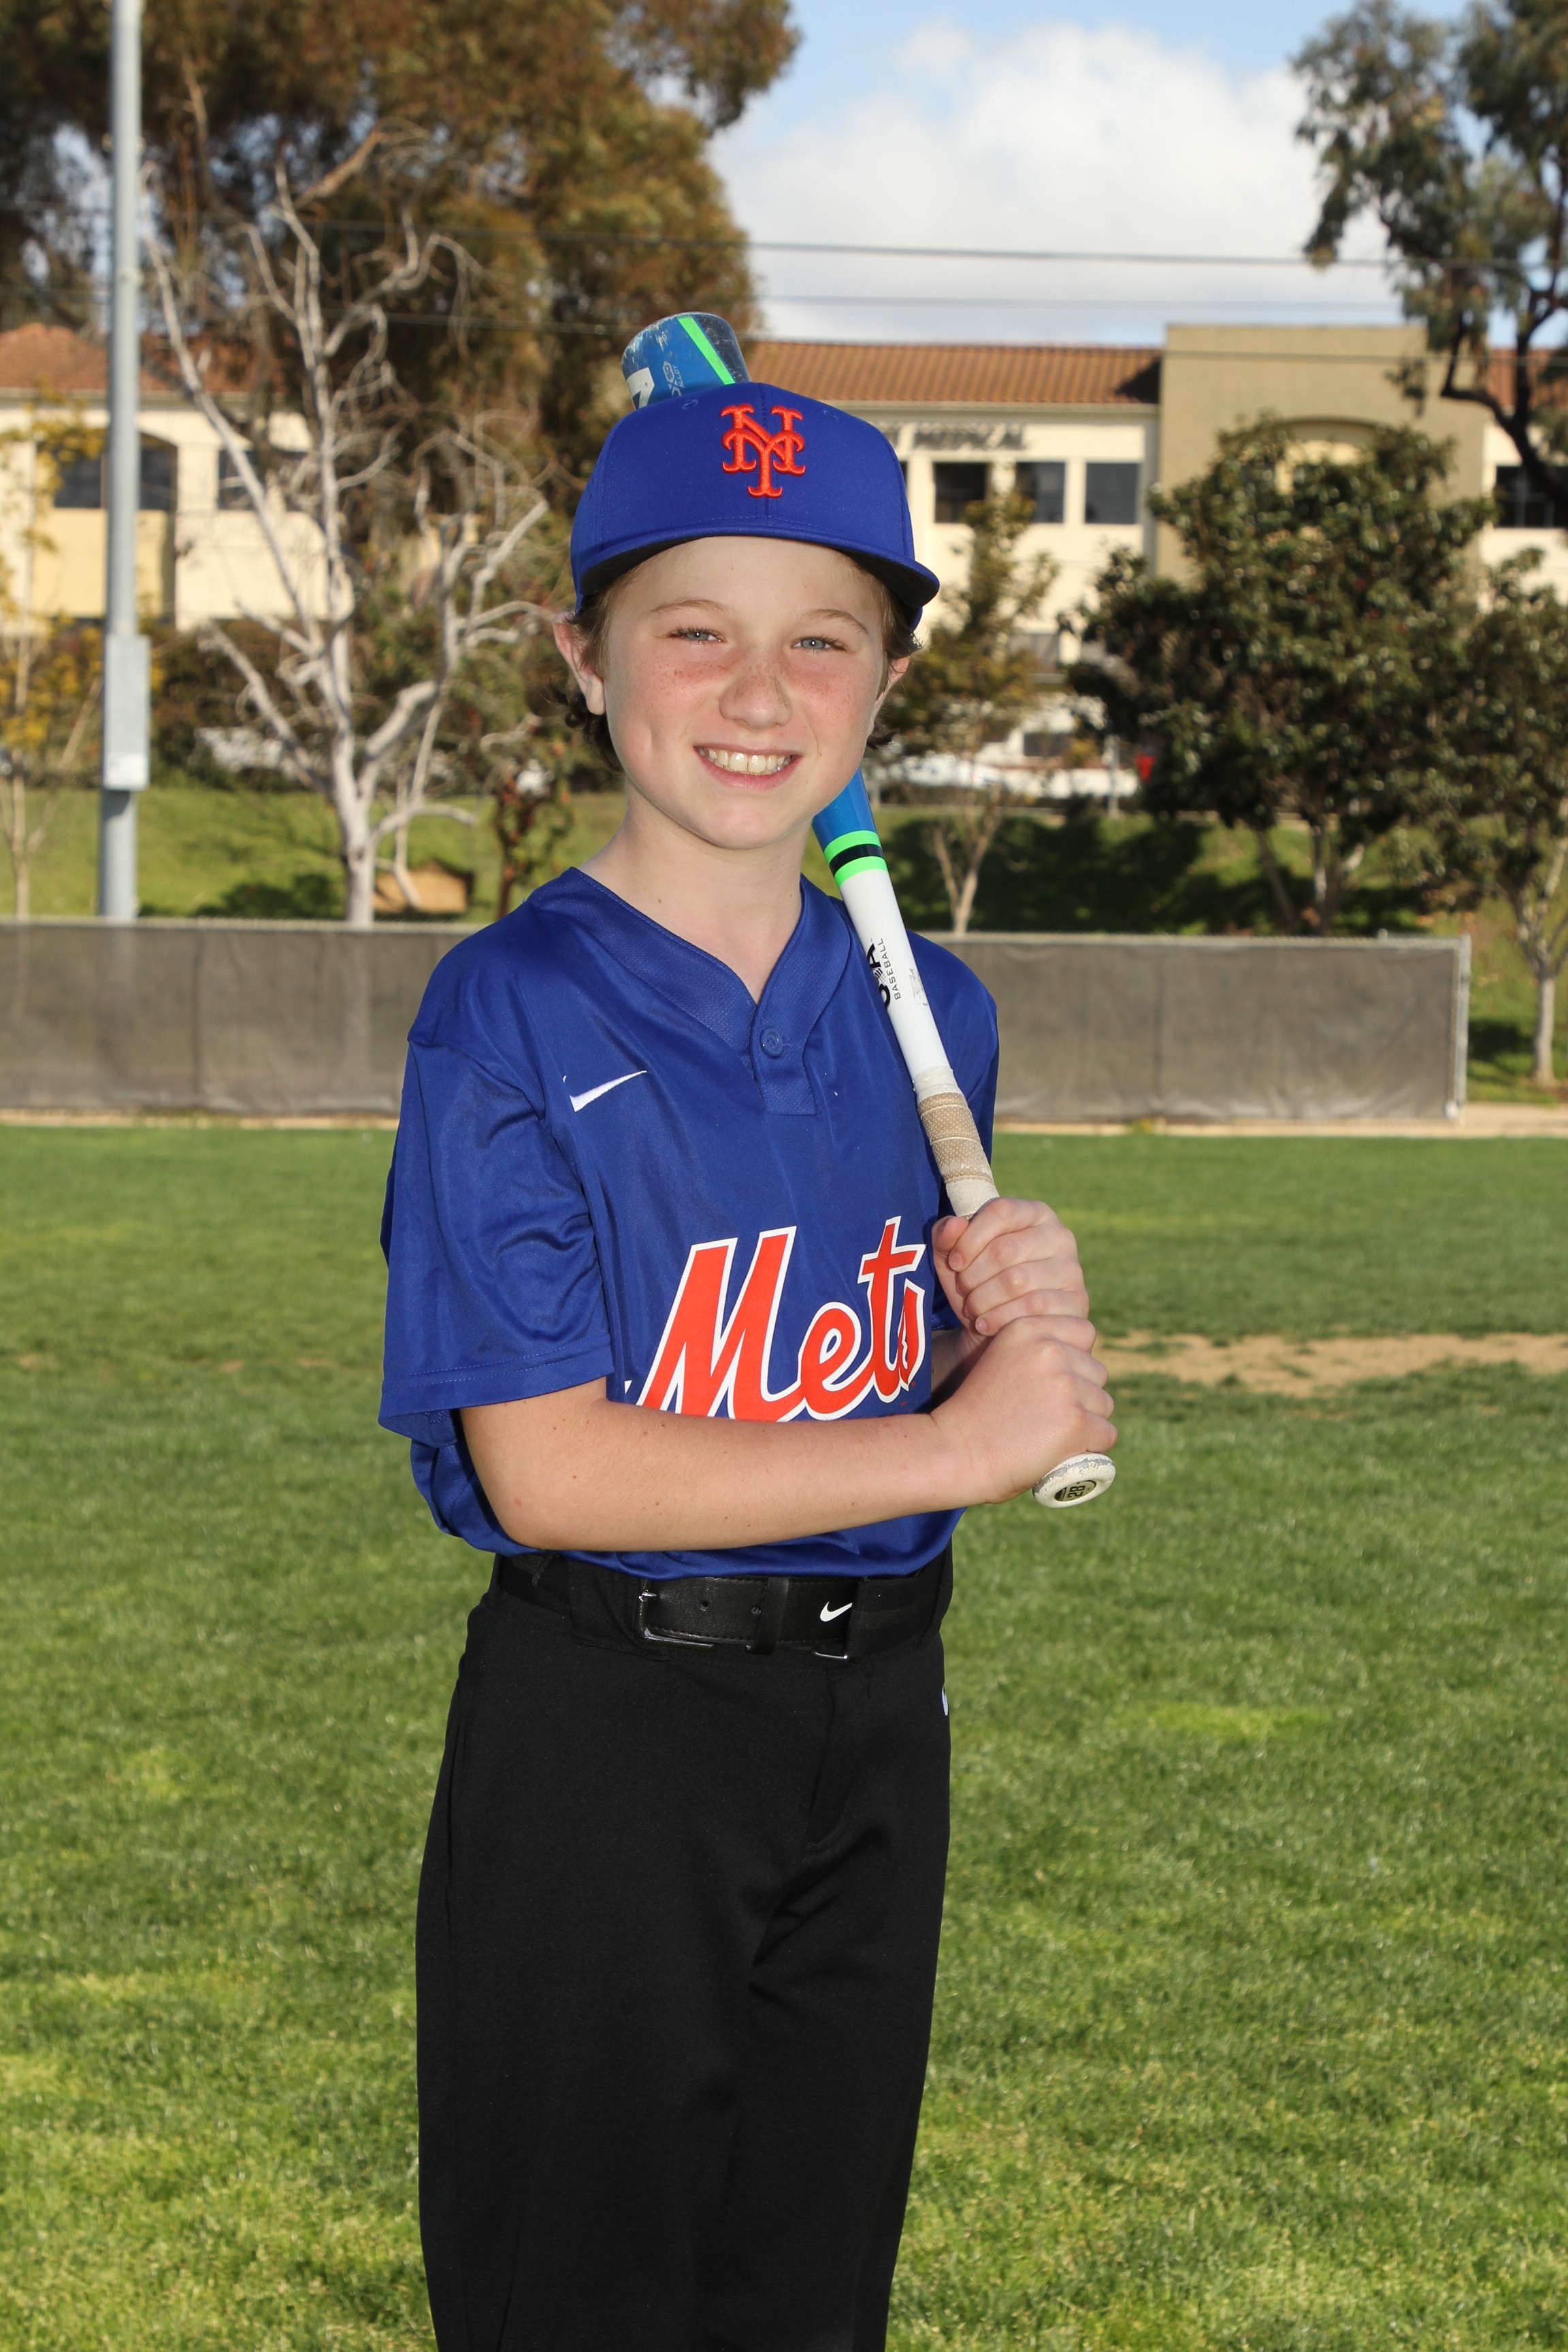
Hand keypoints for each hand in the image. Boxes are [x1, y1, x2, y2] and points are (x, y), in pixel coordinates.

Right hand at [929, 1314, 1115, 1504]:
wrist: (953, 1451)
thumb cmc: (974, 1415)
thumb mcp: (1001, 1363)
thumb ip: (1036, 1355)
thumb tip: (1081, 1366)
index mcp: (1027, 1328)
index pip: (1083, 1332)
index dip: (1073, 1361)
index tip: (1052, 1385)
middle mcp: (1050, 1349)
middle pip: (1096, 1372)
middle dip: (1080, 1395)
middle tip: (1046, 1418)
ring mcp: (1065, 1385)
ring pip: (1102, 1405)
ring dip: (1086, 1423)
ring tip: (1049, 1436)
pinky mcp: (1076, 1421)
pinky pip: (1106, 1434)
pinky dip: (1090, 1448)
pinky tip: (1063, 1451)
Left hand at [933, 1195, 1089, 1341]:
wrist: (1004, 1329)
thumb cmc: (980, 1284)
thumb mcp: (956, 1259)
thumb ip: (946, 1237)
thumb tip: (953, 1225)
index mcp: (1035, 1213)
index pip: (1001, 1212)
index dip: (970, 1238)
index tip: (954, 1262)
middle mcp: (1060, 1236)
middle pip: (1005, 1249)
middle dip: (973, 1274)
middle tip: (962, 1290)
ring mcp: (1072, 1270)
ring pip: (1016, 1281)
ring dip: (983, 1299)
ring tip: (971, 1308)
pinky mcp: (1076, 1302)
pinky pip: (1031, 1309)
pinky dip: (999, 1319)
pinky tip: (984, 1324)